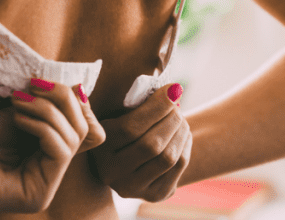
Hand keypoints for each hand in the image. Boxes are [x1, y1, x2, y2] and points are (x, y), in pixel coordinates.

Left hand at [0, 80, 104, 213]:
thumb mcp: (17, 113)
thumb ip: (46, 106)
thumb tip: (79, 88)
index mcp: (46, 153)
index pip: (83, 126)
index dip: (75, 101)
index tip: (48, 82)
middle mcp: (49, 171)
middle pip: (85, 130)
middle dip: (62, 100)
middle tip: (33, 85)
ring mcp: (46, 185)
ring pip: (75, 137)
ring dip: (46, 110)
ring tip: (18, 102)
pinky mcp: (40, 193)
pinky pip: (61, 151)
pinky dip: (42, 127)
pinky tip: (17, 119)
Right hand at [89, 83, 191, 201]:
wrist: (131, 159)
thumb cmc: (127, 125)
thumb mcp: (121, 112)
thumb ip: (137, 101)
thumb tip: (173, 90)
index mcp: (99, 149)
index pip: (130, 129)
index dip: (156, 107)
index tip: (172, 90)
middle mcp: (111, 174)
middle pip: (151, 146)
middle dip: (171, 120)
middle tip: (177, 105)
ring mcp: (133, 188)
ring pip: (168, 158)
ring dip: (180, 132)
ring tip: (180, 118)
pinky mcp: (154, 195)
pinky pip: (178, 167)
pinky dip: (185, 145)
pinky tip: (183, 133)